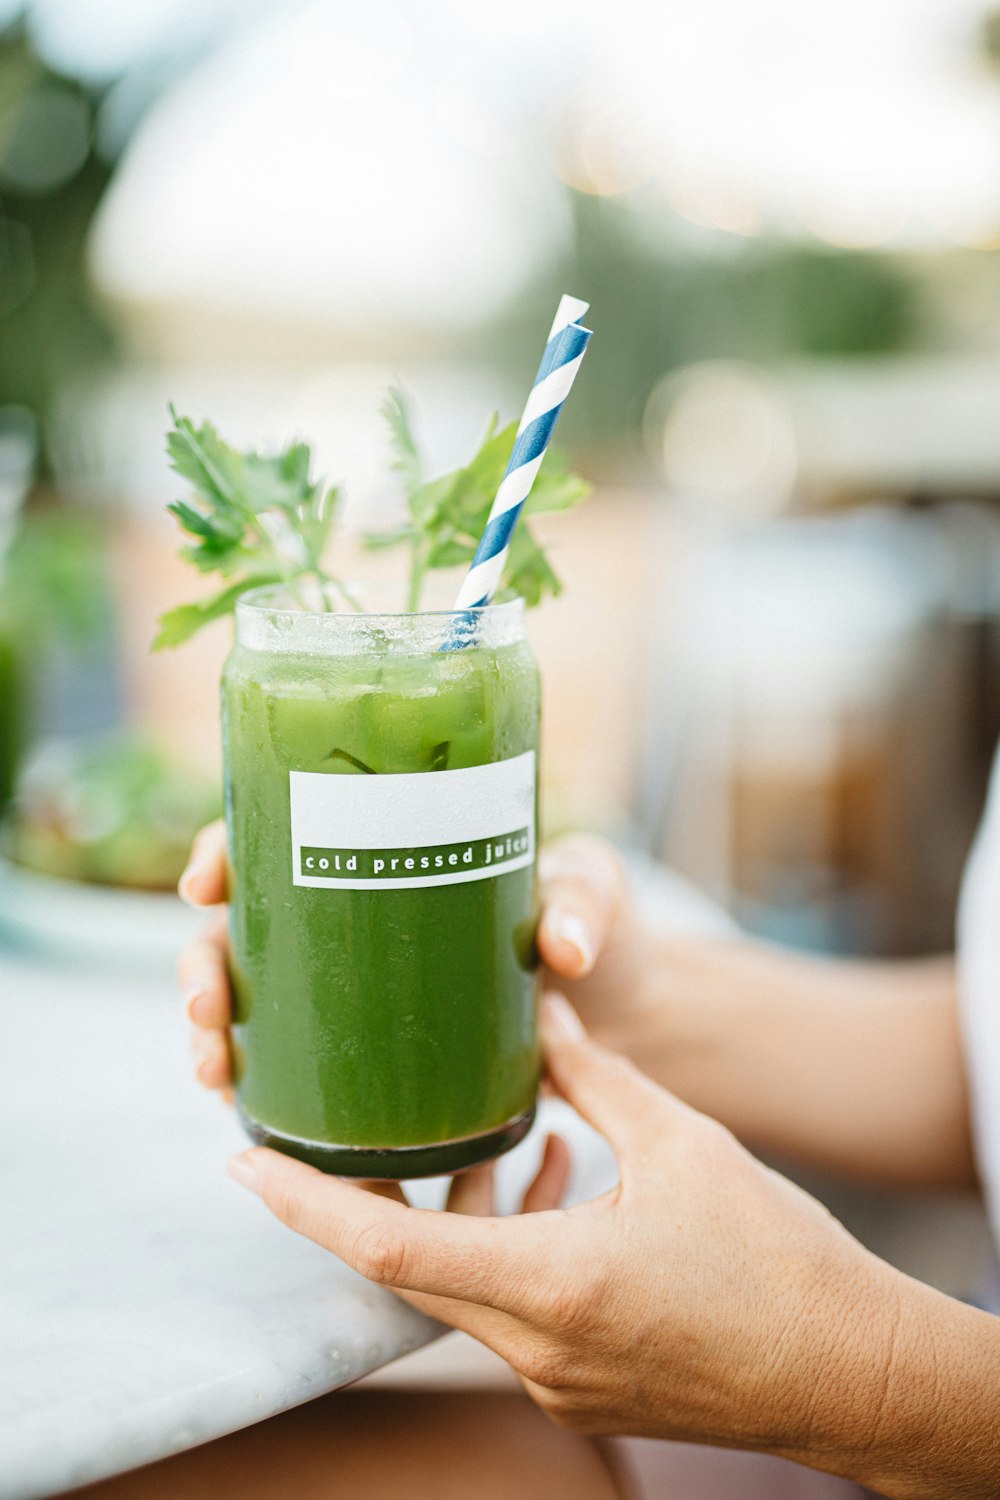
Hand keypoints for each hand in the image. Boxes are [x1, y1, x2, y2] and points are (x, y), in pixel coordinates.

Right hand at [176, 824, 653, 1094]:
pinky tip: (240, 1111)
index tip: (206, 880)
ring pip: (252, 1002)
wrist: (630, 1009)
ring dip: (213, 1034)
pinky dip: (256, 1086)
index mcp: (388, 851)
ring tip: (214, 1070)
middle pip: (245, 928)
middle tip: (207, 1004)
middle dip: (203, 964)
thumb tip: (563, 950)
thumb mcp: (592, 893)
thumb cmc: (602, 927)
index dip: (227, 849)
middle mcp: (356, 918)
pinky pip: (292, 1067)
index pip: (282, 833)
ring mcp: (359, 990)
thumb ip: (582, 908)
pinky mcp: (376, 1055)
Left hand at [225, 995, 898, 1470]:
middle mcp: (538, 1349)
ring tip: (499, 1139)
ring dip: (460, 1216)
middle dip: (374, 1198)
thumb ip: (599, 1078)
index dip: (305, 1205)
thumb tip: (545, 1012)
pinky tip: (561, 1180)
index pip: (389, 1251)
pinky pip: (513, 1313)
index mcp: (555, 1286)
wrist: (850, 1371)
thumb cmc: (778, 1260)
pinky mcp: (582, 1391)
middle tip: (350, 1130)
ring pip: (465, 1291)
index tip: (241, 1164)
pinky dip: (511, 1247)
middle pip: (412, 1270)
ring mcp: (557, 1383)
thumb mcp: (685, 1145)